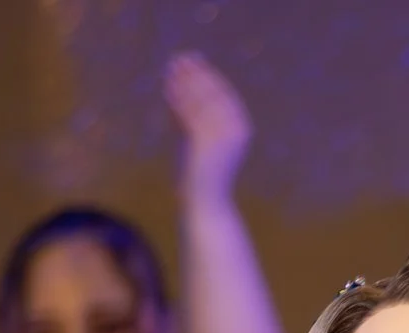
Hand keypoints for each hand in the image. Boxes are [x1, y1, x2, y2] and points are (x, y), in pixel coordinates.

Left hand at [165, 51, 250, 198]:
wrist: (206, 201)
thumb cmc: (203, 173)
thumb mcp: (200, 139)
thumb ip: (194, 116)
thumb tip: (181, 88)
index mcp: (242, 127)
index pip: (223, 93)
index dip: (206, 74)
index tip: (192, 60)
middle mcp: (237, 129)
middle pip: (212, 92)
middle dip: (195, 72)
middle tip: (179, 56)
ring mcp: (223, 136)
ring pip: (200, 100)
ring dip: (184, 80)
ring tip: (171, 66)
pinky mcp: (207, 143)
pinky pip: (190, 114)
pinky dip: (178, 98)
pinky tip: (167, 86)